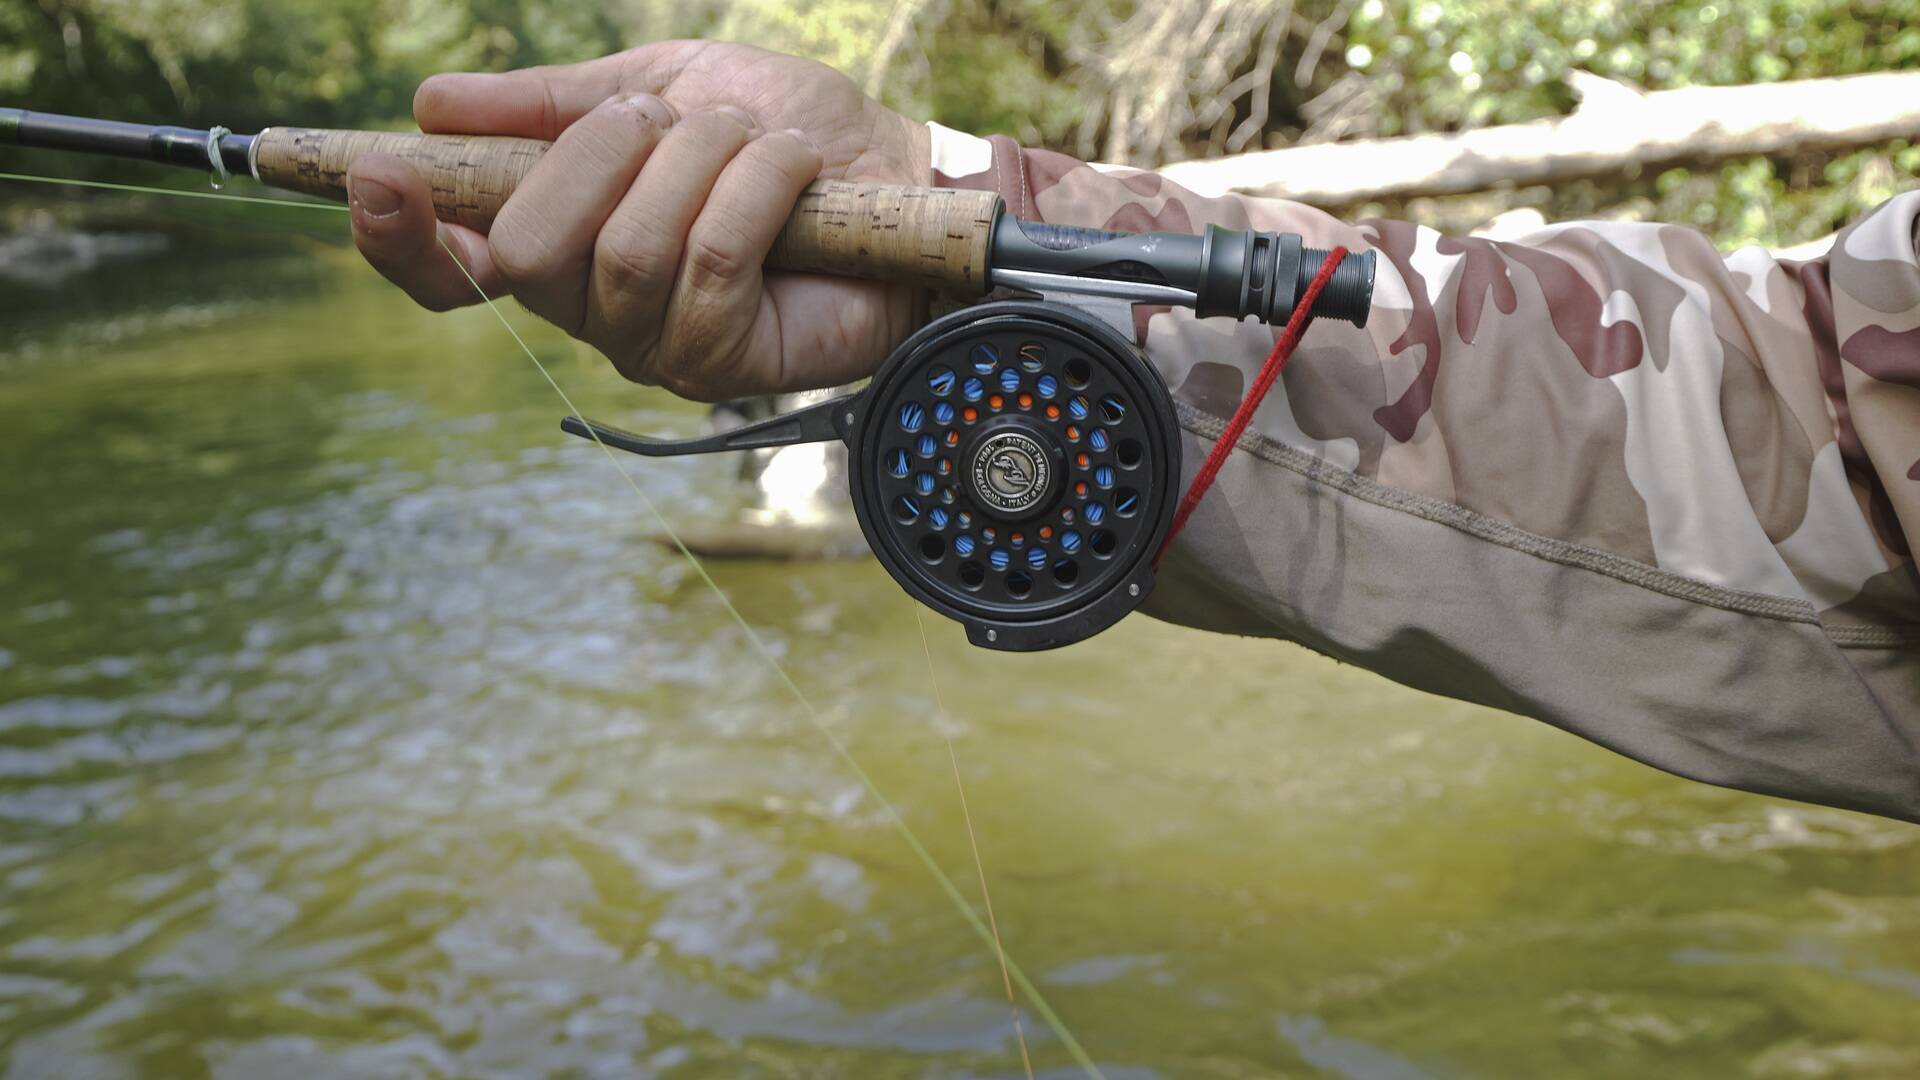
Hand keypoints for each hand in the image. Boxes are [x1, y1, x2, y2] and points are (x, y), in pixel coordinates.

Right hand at [345, 42, 931, 399]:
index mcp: (563, 241)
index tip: (374, 173)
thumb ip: (552, 104)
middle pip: (528, 249)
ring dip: (702, 159)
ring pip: (629, 248)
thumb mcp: (661, 85)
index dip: (401, 235)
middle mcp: (592, 308)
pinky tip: (797, 176)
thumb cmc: (784, 134)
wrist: (901, 169)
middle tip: (677, 124)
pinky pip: (709, 261)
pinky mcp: (726, 366)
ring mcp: (655, 347)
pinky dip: (758, 188)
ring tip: (758, 146)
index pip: (452, 268)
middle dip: (607, 153)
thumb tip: (432, 108)